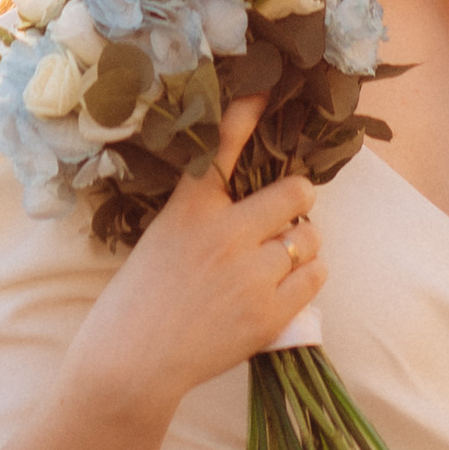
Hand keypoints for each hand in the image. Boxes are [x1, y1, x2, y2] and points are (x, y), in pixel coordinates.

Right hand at [65, 95, 324, 429]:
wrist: (133, 362)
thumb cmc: (138, 298)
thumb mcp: (163, 236)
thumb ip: (203, 215)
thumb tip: (252, 205)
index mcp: (190, 207)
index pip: (225, 146)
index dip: (248, 112)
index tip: (265, 87)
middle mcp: (226, 232)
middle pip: (295, 192)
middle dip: (297, 198)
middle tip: (288, 210)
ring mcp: (252, 273)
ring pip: (309, 236)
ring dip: (301, 241)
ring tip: (281, 255)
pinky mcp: (269, 313)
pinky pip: (315, 276)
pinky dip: (308, 275)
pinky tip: (288, 281)